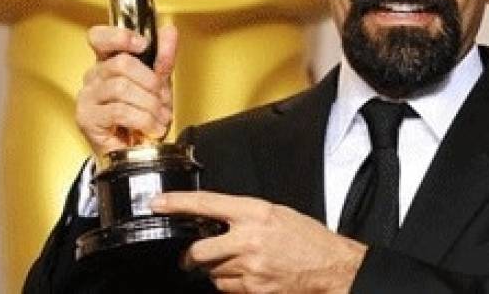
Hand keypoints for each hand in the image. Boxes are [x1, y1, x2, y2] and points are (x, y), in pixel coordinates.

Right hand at [76, 25, 177, 158]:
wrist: (136, 152)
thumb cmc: (142, 117)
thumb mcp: (159, 84)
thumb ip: (163, 57)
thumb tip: (169, 31)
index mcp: (108, 63)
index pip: (99, 38)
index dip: (120, 36)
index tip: (143, 44)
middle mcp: (94, 77)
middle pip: (121, 63)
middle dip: (151, 82)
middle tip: (162, 98)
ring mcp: (88, 97)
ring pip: (122, 88)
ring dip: (150, 104)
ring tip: (159, 117)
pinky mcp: (87, 118)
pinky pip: (119, 111)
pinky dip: (142, 120)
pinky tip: (150, 128)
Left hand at [152, 192, 366, 292]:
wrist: (331, 266)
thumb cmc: (307, 238)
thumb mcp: (277, 214)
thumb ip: (245, 216)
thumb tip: (215, 219)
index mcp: (255, 212)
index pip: (206, 204)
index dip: (177, 203)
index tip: (157, 203)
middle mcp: (249, 238)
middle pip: (199, 251)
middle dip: (191, 257)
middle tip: (191, 257)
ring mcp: (250, 266)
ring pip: (212, 273)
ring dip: (216, 270)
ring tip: (239, 264)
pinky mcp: (253, 288)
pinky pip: (226, 288)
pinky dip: (230, 284)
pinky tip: (248, 276)